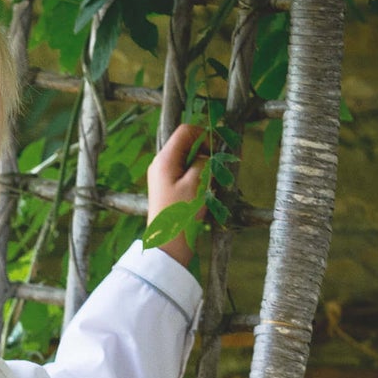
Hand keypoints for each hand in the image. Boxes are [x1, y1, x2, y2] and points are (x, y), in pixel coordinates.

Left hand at [146, 123, 209, 265]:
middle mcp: (160, 164)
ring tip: (209, 185)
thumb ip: (203, 161)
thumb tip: (207, 154)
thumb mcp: (196, 183)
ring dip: (202, 167)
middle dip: (204, 153)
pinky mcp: (167, 188)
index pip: (185, 131)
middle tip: (215, 170)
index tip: (216, 149)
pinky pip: (185, 174)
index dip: (204, 134)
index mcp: (164, 160)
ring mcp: (163, 177)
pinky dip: (197, 178)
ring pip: (188, 160)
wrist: (167, 246)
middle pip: (186, 145)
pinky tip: (202, 193)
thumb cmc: (180, 215)